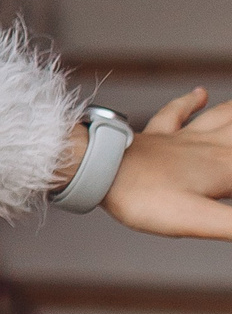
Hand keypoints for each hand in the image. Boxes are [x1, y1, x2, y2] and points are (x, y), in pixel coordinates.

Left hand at [103, 89, 231, 239]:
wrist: (94, 171)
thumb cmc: (144, 199)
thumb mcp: (200, 221)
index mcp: (226, 166)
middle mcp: (210, 146)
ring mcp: (181, 138)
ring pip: (221, 117)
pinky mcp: (155, 136)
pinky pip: (177, 113)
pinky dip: (190, 101)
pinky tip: (198, 92)